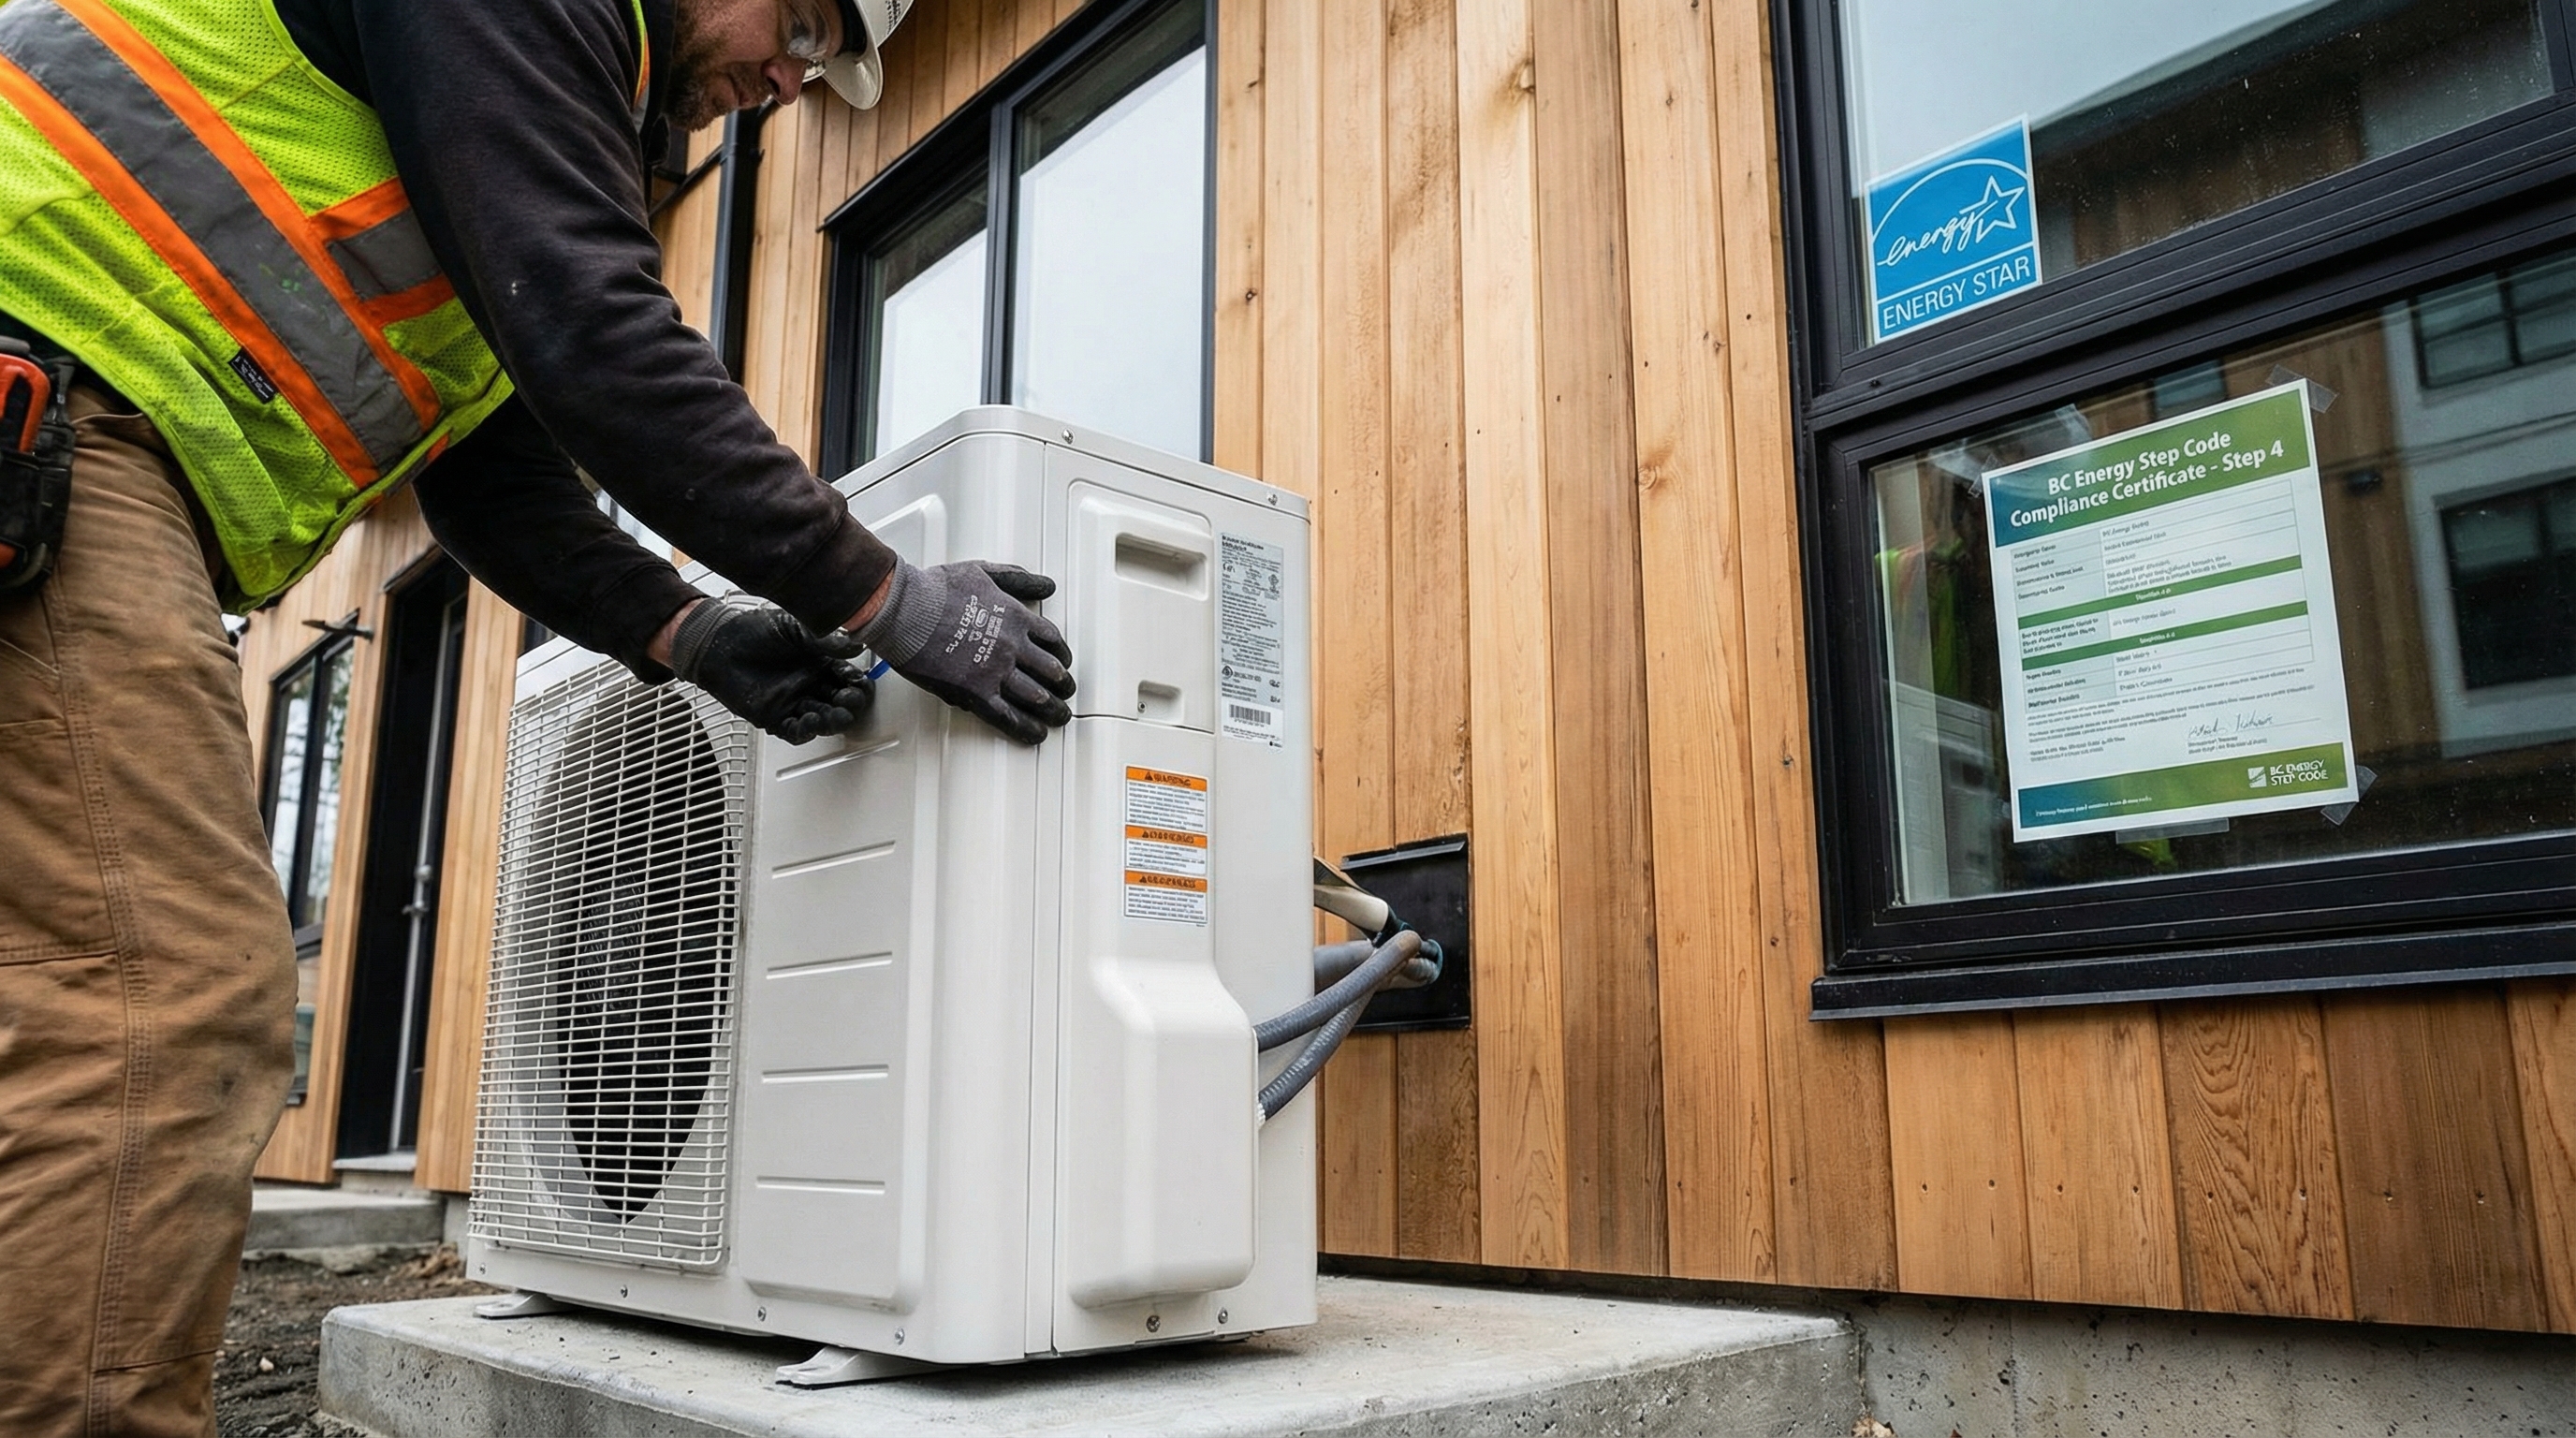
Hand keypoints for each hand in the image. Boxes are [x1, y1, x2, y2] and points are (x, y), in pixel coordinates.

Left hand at [668, 595, 872, 743]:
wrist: (717, 643)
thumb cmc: (751, 631)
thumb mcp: (794, 627)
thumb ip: (824, 638)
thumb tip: (856, 643)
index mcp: (819, 662)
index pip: (848, 679)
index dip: (857, 684)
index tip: (859, 683)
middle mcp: (809, 684)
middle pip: (841, 703)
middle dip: (850, 705)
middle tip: (850, 700)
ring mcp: (793, 702)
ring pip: (823, 719)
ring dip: (833, 720)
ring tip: (836, 714)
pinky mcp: (774, 717)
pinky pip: (796, 731)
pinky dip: (807, 730)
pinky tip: (812, 721)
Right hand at [853, 559, 1074, 743]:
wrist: (905, 609)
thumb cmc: (935, 590)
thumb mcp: (984, 572)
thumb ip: (1017, 580)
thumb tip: (1046, 584)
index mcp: (1015, 617)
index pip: (1052, 640)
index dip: (1061, 654)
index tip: (1062, 662)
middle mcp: (1012, 646)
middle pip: (1051, 671)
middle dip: (1062, 685)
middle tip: (1066, 692)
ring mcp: (995, 670)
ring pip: (1035, 696)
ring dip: (1052, 709)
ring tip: (1059, 716)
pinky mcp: (975, 691)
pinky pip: (1007, 715)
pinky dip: (1025, 727)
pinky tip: (1035, 733)